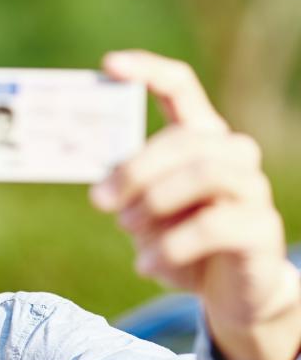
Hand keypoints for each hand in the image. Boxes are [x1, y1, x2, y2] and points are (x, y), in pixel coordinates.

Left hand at [89, 49, 300, 359]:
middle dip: (133, 168)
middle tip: (99, 201)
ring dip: (154, 202)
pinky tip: (147, 266)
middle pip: (184, 139)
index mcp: (199, 138)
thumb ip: (127, 192)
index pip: (181, 87)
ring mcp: (252, 189)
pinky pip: (213, 226)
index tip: (108, 65)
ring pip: (204, 173)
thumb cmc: (179, 243)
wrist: (228, 294)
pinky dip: (170, 247)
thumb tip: (99, 189)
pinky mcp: (260, 229)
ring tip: (128, 229)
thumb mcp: (143, 213)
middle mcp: (231, 154)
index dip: (147, 71)